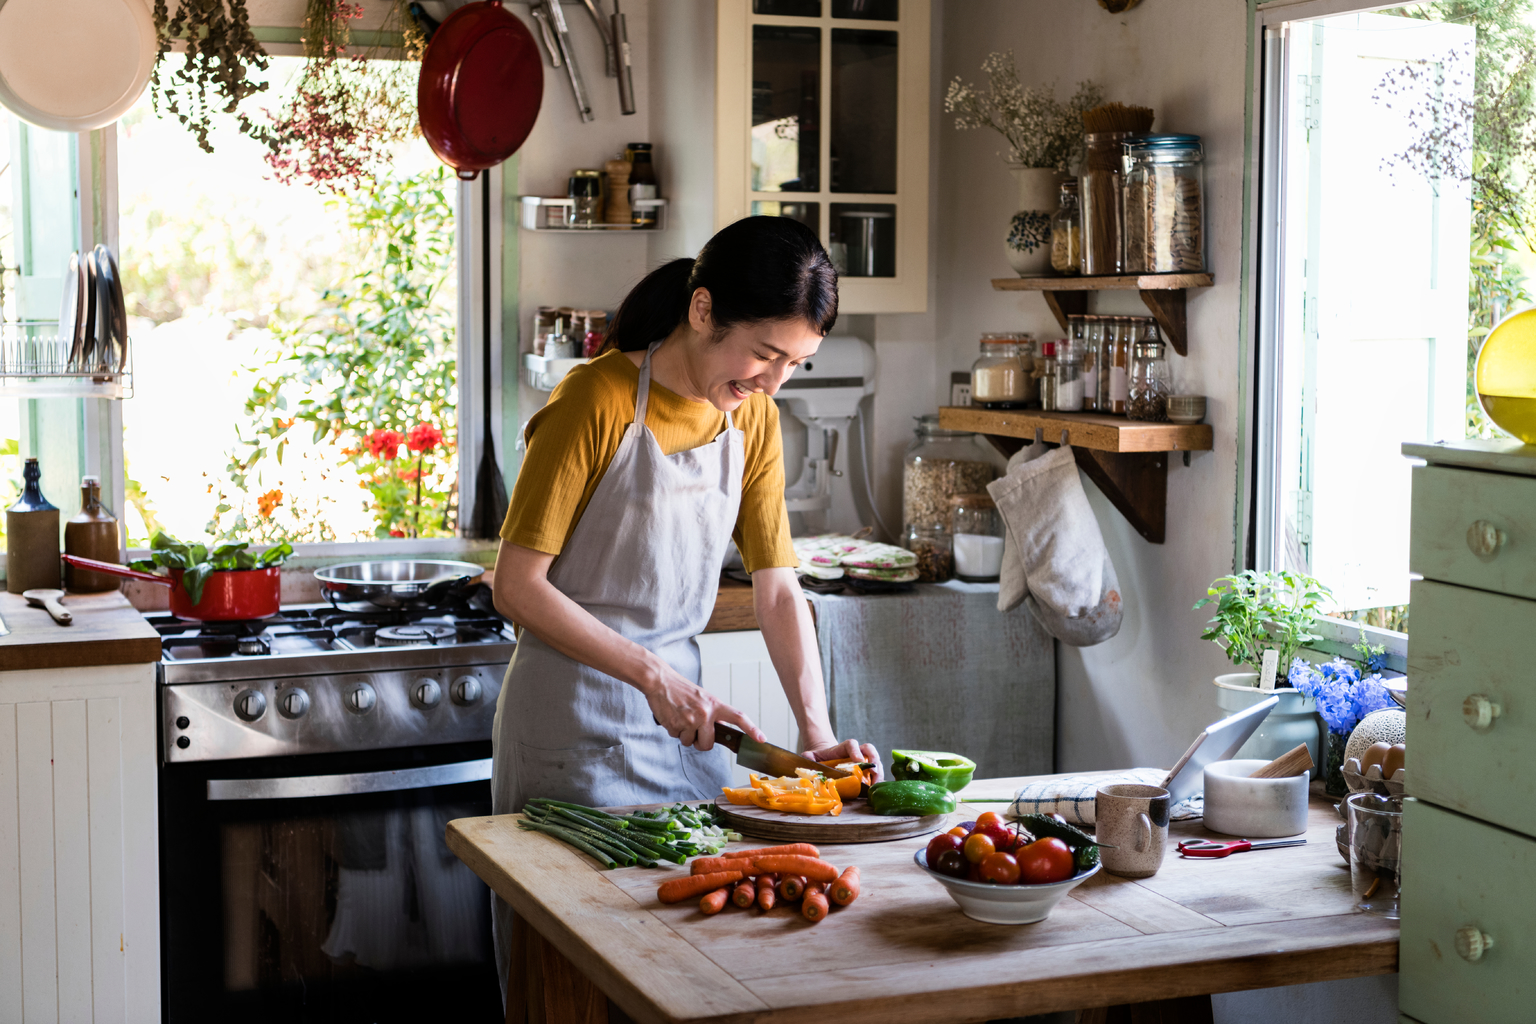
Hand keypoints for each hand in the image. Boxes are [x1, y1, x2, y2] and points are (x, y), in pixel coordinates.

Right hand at [643, 662, 764, 751]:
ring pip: (690, 742)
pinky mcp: (675, 725)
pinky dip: (674, 730)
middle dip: (700, 742)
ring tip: (680, 717)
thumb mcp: (702, 698)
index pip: (738, 717)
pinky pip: (677, 738)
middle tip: (693, 729)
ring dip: (684, 735)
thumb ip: (712, 713)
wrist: (660, 681)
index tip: (762, 739)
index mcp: (715, 705)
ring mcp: (690, 720)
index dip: (752, 729)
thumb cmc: (681, 690)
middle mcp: (705, 713)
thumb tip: (721, 728)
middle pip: (708, 744)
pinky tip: (672, 716)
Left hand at [802, 738, 882, 782]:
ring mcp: (862, 760)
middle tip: (874, 771)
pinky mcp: (865, 770)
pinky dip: (878, 779)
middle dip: (873, 758)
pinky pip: (876, 772)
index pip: (851, 744)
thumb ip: (807, 757)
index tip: (858, 760)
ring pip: (875, 760)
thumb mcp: (811, 756)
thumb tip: (805, 760)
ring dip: (879, 771)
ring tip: (877, 783)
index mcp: (842, 748)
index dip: (856, 750)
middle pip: (868, 749)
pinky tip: (876, 788)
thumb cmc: (820, 759)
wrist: (826, 760)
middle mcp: (855, 752)